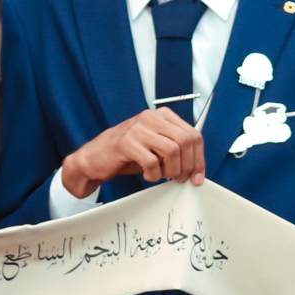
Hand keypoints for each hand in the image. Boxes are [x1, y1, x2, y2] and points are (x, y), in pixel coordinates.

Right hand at [62, 108, 205, 197]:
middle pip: (186, 141)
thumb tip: (197, 168)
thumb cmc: (128, 154)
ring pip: (172, 150)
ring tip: (162, 175)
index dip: (199, 159)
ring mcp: (138, 128)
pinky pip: (152, 161)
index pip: (193, 135)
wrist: (95, 158)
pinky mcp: (126, 142)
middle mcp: (151, 117)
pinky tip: (147, 174)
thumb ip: (177, 150)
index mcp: (162, 116)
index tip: (197, 176)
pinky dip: (154, 174)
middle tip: (179, 178)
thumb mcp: (157, 147)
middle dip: (187, 166)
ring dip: (171, 170)